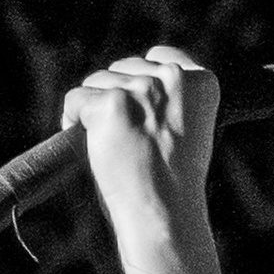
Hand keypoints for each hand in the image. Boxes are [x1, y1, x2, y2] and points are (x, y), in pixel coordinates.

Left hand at [62, 45, 220, 250]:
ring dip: (95, 110)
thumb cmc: (175, 186)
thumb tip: (127, 87)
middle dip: (116, 97)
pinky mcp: (111, 104)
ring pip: (97, 82)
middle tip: (125, 140)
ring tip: (112, 147)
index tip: (139, 112)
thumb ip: (167, 101)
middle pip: (123, 68)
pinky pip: (76, 99)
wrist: (166, 216)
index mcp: (201, 82)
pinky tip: (89, 147)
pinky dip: (72, 121)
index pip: (161, 57)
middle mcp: (172, 77)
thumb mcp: (185, 131)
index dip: (141, 82)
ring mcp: (141, 89)